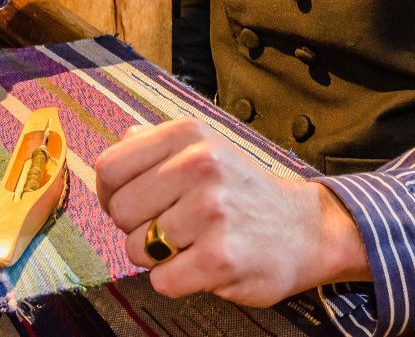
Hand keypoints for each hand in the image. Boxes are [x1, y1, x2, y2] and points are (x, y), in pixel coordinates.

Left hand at [95, 119, 370, 304]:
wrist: (305, 229)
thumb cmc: (244, 192)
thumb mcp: (205, 147)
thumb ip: (156, 144)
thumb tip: (120, 145)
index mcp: (188, 134)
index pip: (109, 168)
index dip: (112, 194)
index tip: (136, 204)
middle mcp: (200, 164)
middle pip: (120, 211)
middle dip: (138, 228)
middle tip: (172, 227)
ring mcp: (211, 211)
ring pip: (137, 249)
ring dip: (159, 257)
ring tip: (194, 243)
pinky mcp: (220, 257)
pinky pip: (162, 280)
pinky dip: (177, 280)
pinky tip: (203, 264)